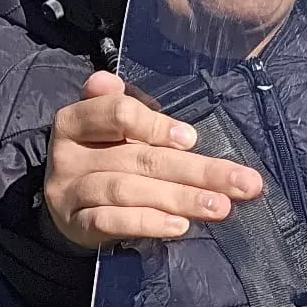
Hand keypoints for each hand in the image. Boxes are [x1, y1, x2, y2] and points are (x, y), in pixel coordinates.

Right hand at [43, 71, 263, 248]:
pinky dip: (147, 223)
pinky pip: (111, 222)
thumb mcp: (111, 129)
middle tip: (241, 183)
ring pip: (126, 190)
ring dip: (179, 198)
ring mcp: (69, 192)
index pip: (115, 114)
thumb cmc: (101, 158)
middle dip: (194, 170)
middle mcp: (67, 155)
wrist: (66, 207)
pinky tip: (179, 226)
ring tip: (220, 207)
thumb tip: (110, 80)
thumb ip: (122, 108)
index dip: (156, 125)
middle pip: (137, 158)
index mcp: (76, 121)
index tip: (192, 139)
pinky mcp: (75, 225)